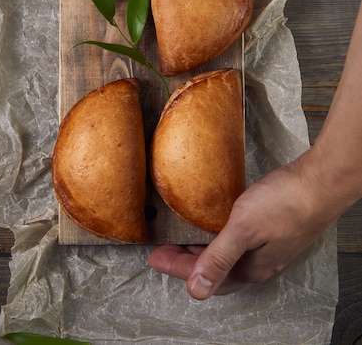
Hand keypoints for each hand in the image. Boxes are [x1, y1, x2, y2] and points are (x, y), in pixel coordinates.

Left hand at [149, 150, 339, 298]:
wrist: (320, 183)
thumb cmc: (285, 203)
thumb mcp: (243, 228)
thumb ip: (218, 258)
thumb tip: (196, 291)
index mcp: (251, 269)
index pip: (205, 276)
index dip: (177, 268)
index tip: (155, 257)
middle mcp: (259, 263)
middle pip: (215, 269)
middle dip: (186, 261)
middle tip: (163, 251)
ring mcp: (268, 247)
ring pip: (227, 257)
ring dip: (202, 251)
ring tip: (182, 239)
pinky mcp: (273, 230)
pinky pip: (238, 243)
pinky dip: (220, 239)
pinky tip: (215, 227)